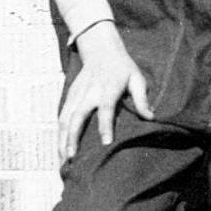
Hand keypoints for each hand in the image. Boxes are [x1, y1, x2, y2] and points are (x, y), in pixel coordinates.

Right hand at [58, 20, 152, 159]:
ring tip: (63, 160)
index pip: (106, 108)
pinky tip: (60, 150)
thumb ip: (142, 98)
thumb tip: (151, 117)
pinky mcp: (69, 97)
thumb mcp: (137, 78)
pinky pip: (61, 117)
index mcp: (108, 88)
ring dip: (62, 139)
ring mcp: (76, 94)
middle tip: (72, 157)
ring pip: (65, 118)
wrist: (101, 50)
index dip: (105, 125)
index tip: (106, 143)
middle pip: (78, 116)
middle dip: (73, 137)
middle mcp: (89, 92)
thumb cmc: (123, 68)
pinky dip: (59, 134)